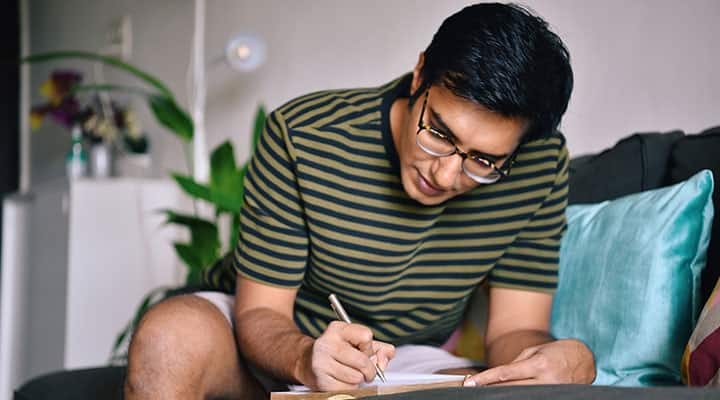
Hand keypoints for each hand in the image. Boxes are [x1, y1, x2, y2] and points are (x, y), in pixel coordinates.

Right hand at [304, 321, 394, 390]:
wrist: (308, 363)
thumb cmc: (340, 352)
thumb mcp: (359, 343)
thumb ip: (380, 348)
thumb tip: (385, 358)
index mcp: (337, 329)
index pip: (366, 336)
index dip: (369, 347)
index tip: (362, 350)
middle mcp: (327, 343)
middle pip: (363, 361)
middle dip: (370, 369)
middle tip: (366, 371)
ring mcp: (322, 362)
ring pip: (356, 377)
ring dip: (359, 379)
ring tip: (352, 374)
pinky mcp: (321, 380)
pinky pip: (348, 388)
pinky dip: (350, 387)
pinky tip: (342, 380)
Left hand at [464, 339, 594, 385]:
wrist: (583, 359)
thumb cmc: (555, 352)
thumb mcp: (533, 352)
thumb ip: (515, 364)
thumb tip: (497, 377)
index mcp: (538, 364)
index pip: (505, 373)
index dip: (486, 379)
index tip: (471, 382)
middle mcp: (546, 380)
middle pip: (510, 388)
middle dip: (491, 389)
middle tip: (474, 388)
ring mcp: (552, 391)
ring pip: (520, 395)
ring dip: (504, 393)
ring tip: (489, 391)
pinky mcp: (556, 397)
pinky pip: (532, 397)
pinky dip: (519, 395)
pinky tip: (509, 393)